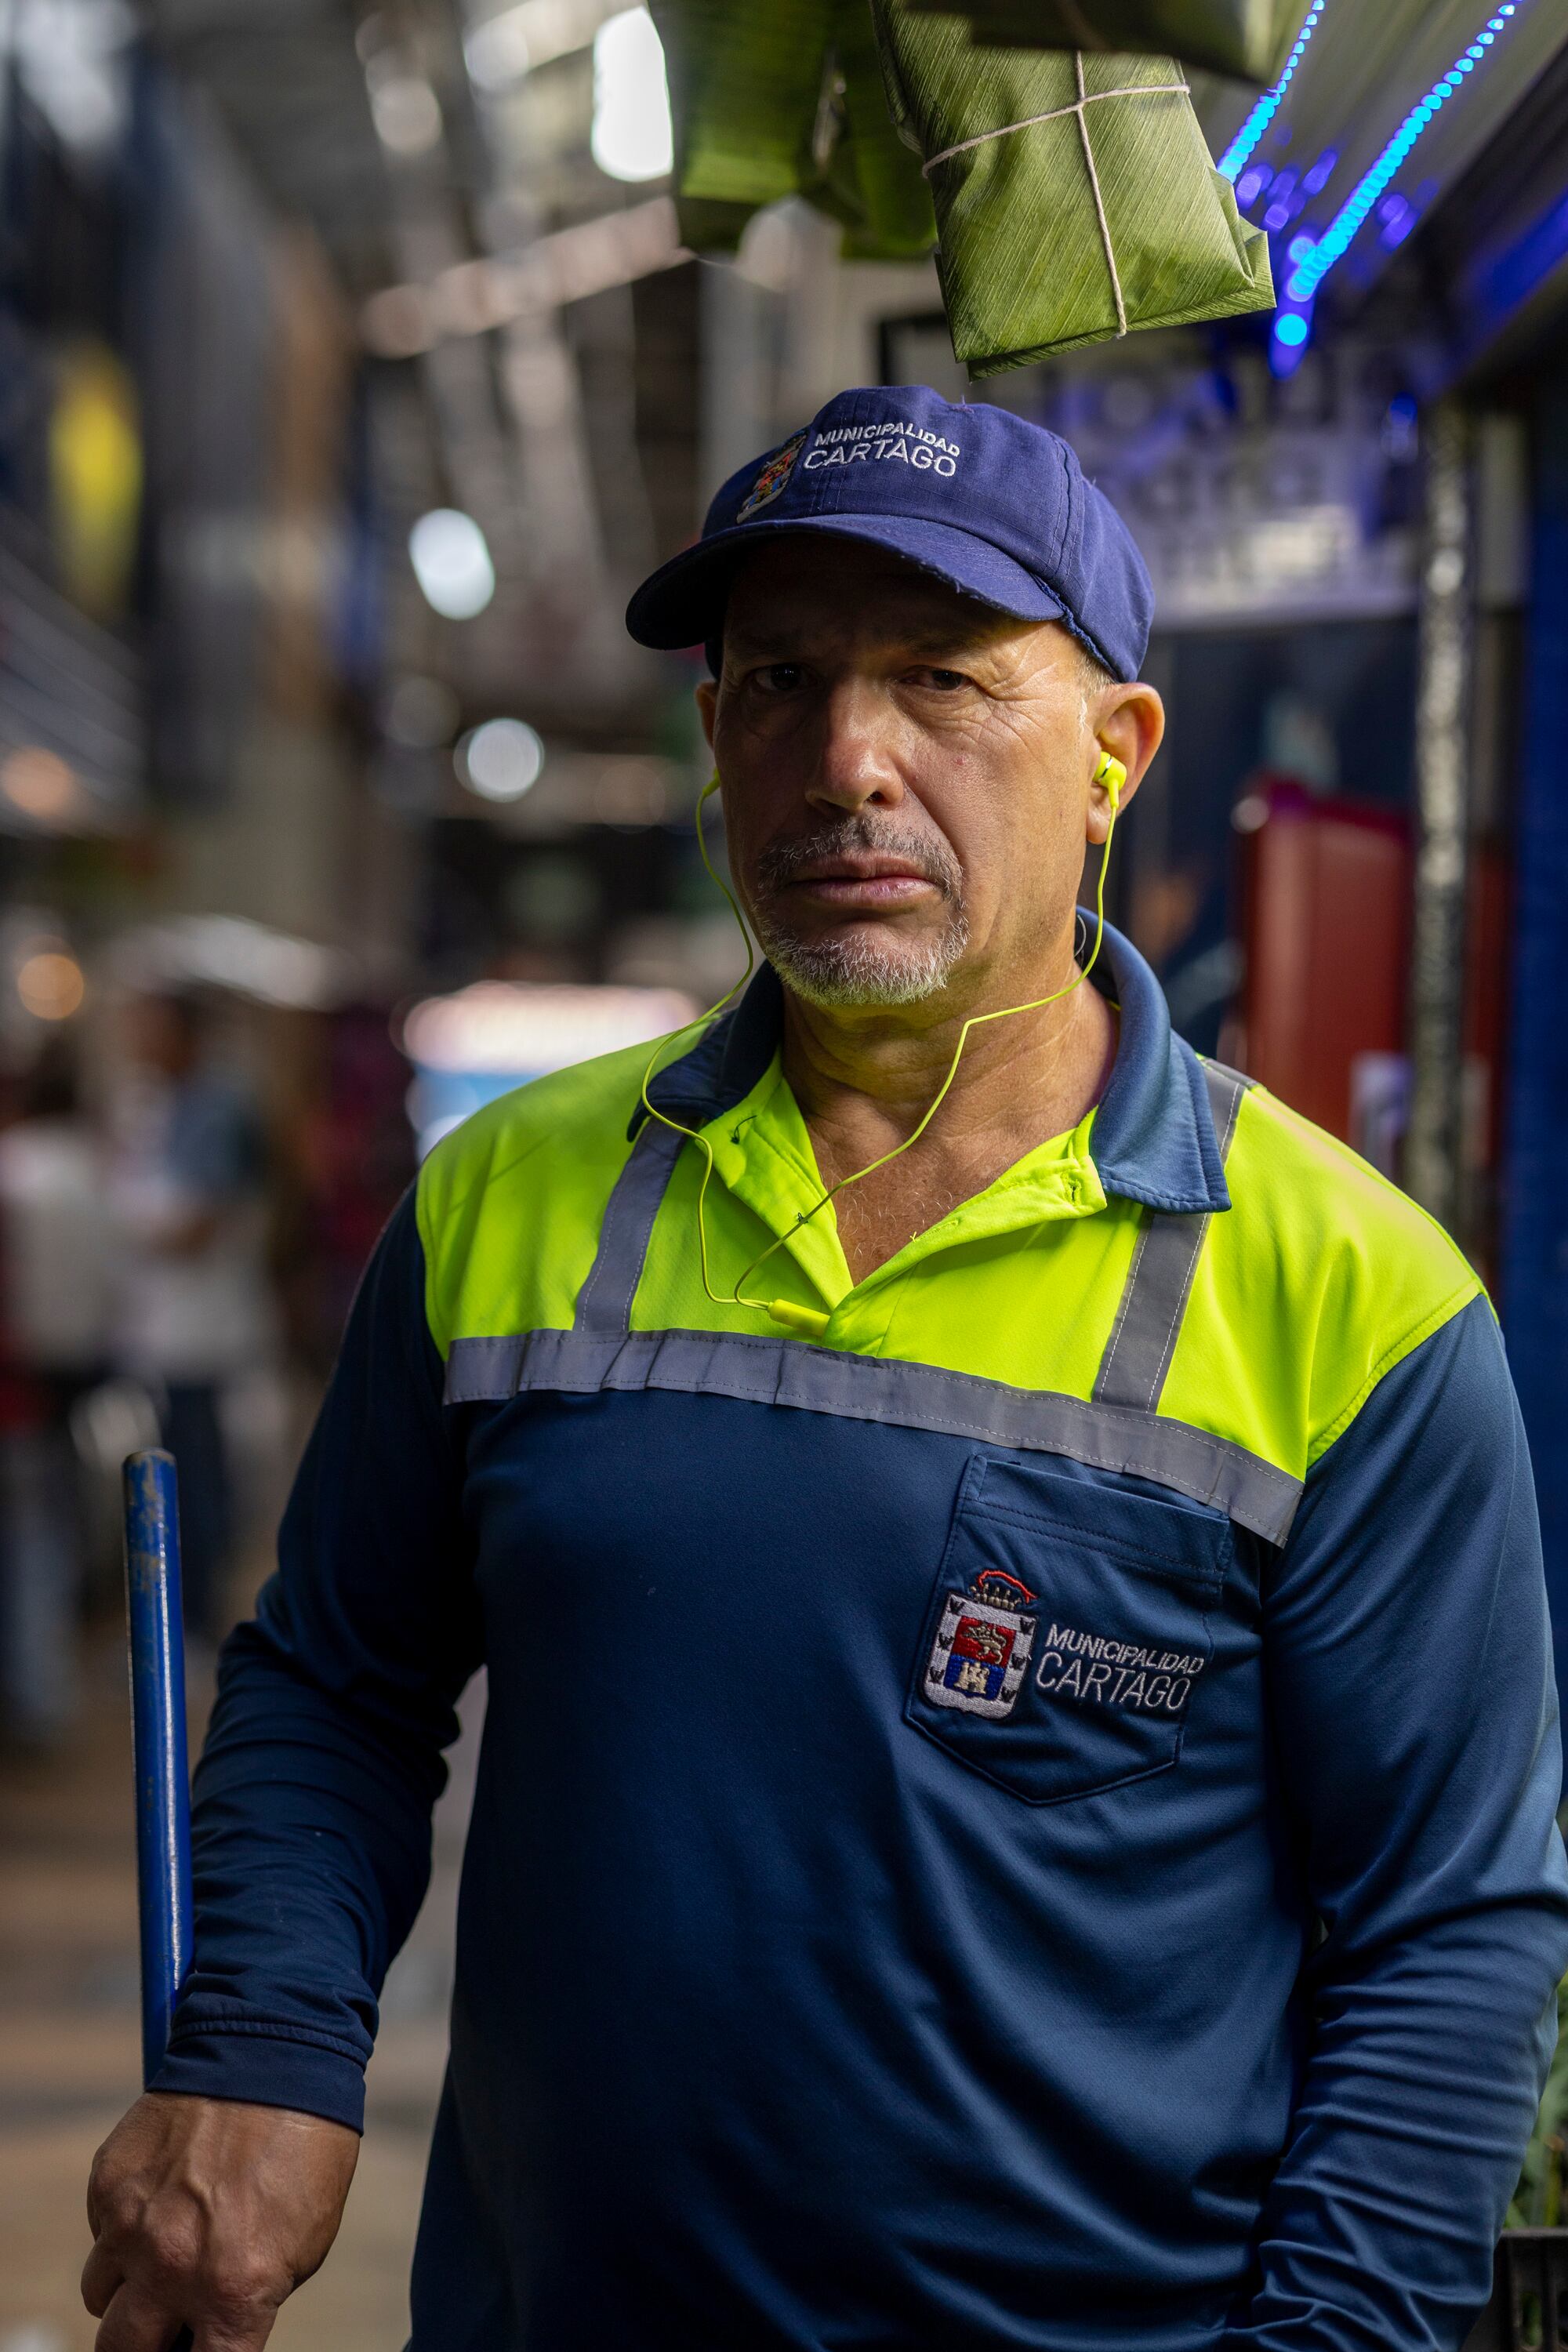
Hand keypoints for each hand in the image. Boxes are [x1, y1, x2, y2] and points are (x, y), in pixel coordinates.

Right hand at [83, 2091, 358, 2351]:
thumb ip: (249, 2300)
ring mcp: (131, 2227)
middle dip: (144, 2344)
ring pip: (101, 2296)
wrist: (275, 2055)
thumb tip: (210, 2332)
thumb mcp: (304, 2244)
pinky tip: (165, 2191)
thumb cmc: (305, 2152)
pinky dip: (124, 2226)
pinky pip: (101, 2231)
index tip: (201, 2348)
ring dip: (128, 2286)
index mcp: (233, 2293)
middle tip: (165, 2321)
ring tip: (167, 2245)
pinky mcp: (107, 2185)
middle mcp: (172, 2269)